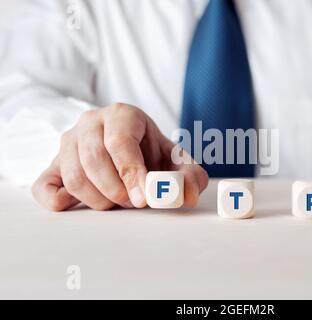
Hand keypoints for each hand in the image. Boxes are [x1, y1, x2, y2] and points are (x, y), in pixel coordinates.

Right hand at [32, 103, 207, 210]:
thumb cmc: (150, 151)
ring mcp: (68, 142)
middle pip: (93, 159)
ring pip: (73, 176)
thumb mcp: (176, 158)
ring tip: (118, 202)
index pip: (119, 142)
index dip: (131, 173)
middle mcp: (90, 123)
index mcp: (122, 114)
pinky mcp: (53, 165)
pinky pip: (44, 187)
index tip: (144, 199)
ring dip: (98, 199)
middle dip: (117, 190)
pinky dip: (60, 201)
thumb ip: (189, 174)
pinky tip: (81, 204)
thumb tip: (187, 196)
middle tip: (134, 203)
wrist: (127, 144)